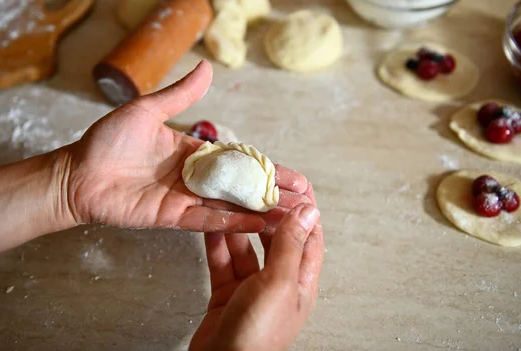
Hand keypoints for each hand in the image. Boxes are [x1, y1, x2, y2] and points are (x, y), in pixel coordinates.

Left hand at [61, 61, 310, 231]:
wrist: (77, 173)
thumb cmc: (107, 140)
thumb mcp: (148, 110)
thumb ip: (180, 94)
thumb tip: (208, 67)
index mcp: (193, 152)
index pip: (239, 160)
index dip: (267, 167)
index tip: (294, 176)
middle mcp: (195, 177)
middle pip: (241, 186)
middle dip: (272, 193)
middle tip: (304, 201)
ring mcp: (185, 199)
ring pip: (230, 206)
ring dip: (260, 212)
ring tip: (290, 218)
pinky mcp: (172, 217)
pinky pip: (207, 221)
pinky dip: (232, 223)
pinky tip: (257, 224)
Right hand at [190, 187, 323, 350]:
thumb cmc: (257, 334)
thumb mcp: (279, 282)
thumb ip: (291, 245)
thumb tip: (309, 211)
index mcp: (301, 282)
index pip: (308, 237)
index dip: (303, 210)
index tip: (294, 185)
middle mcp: (279, 283)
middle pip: (276, 240)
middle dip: (266, 214)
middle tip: (254, 189)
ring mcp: (252, 289)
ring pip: (246, 249)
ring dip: (238, 227)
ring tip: (230, 203)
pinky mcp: (227, 295)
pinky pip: (224, 263)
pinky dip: (217, 246)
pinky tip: (211, 227)